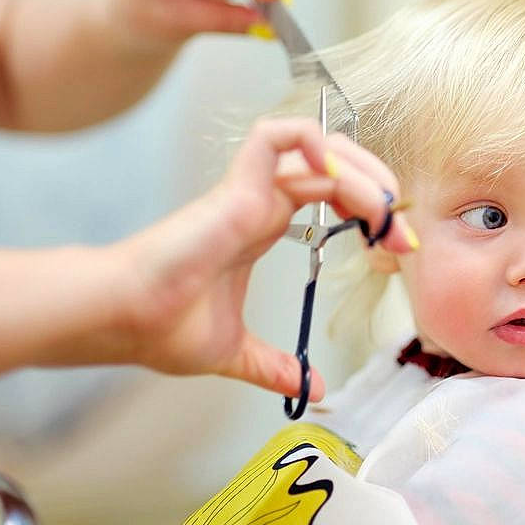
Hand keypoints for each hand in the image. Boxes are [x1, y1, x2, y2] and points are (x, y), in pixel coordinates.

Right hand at [116, 118, 416, 400]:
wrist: (123, 320)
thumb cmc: (162, 326)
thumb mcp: (237, 353)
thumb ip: (274, 366)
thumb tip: (311, 387)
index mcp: (264, 224)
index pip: (332, 193)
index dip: (371, 210)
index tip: (397, 246)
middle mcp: (262, 201)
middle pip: (335, 165)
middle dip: (379, 187)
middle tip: (402, 230)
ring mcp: (250, 190)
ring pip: (318, 149)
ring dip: (363, 172)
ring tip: (383, 212)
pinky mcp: (236, 187)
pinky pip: (276, 137)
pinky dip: (312, 141)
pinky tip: (337, 174)